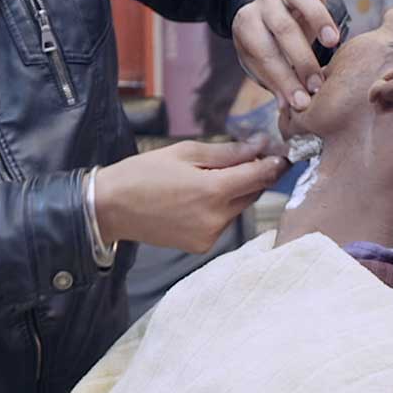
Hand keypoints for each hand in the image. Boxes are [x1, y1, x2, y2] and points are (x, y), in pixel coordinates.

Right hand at [92, 138, 289, 253]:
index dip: (273, 163)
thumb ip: (227, 152)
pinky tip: (197, 198)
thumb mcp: (185, 152)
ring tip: (211, 177)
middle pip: (252, 193)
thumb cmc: (143, 174)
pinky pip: (222, 222)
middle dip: (253, 175)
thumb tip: (259, 146)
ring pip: (238, 208)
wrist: (111, 208)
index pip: (259, 175)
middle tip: (248, 157)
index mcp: (213, 191)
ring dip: (235, 192)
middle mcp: (217, 218)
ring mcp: (209, 235)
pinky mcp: (201, 246)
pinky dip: (219, 209)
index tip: (281, 153)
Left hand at [231, 0, 349, 112]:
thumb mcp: (262, 64)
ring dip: (318, 20)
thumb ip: (276, 80)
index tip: (299, 104)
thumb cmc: (267, 48)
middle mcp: (263, 4)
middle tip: (317, 87)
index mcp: (246, 25)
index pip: (264, 54)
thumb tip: (293, 108)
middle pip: (282, 29)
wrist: (266, 17)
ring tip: (332, 43)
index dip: (281, 80)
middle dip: (301, 61)